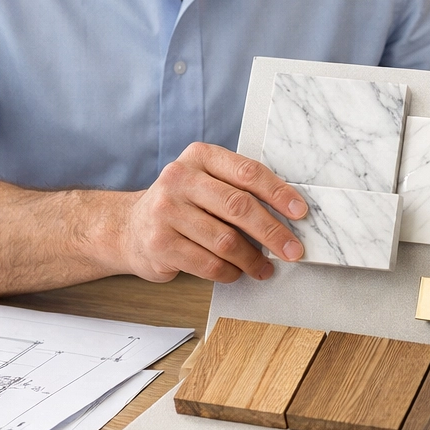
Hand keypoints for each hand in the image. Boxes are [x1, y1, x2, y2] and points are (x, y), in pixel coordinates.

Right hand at [112, 143, 306, 283]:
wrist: (129, 227)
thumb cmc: (182, 205)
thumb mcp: (206, 182)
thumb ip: (239, 188)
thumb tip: (288, 215)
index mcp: (199, 157)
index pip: (247, 172)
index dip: (278, 193)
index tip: (300, 212)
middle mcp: (179, 179)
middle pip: (238, 207)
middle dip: (272, 232)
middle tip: (292, 250)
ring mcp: (166, 211)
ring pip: (225, 240)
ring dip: (252, 260)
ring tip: (264, 268)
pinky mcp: (160, 244)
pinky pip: (208, 264)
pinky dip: (229, 273)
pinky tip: (236, 273)